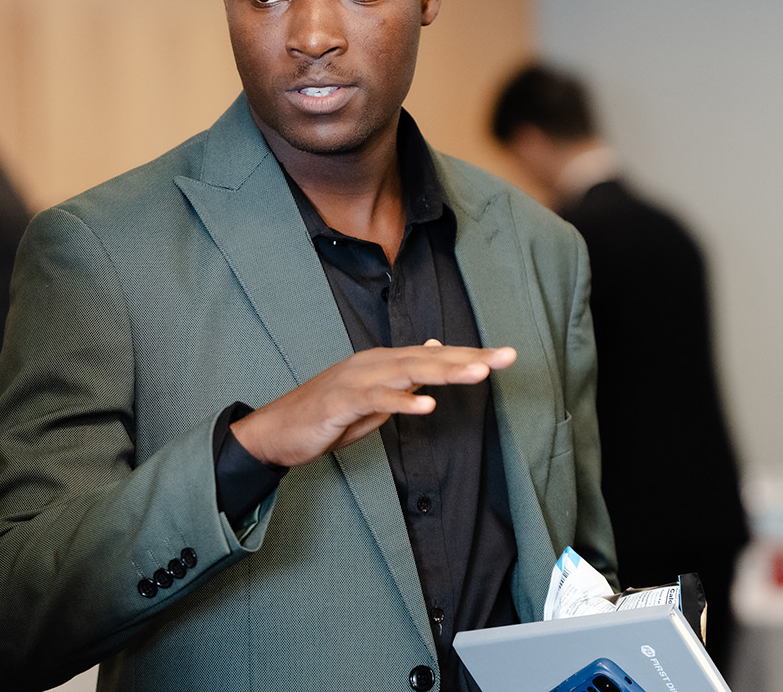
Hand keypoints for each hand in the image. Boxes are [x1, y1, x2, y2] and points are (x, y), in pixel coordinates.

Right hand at [229, 340, 515, 467]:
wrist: (277, 431)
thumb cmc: (326, 416)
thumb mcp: (372, 395)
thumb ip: (404, 375)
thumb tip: (435, 350)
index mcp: (382, 362)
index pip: (433, 357)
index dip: (469, 355)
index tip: (505, 356)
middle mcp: (372, 363)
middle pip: (428, 358)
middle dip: (469, 358)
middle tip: (506, 357)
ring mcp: (355, 380)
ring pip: (407, 372)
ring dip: (445, 372)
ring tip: (479, 374)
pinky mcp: (341, 401)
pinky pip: (376, 399)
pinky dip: (403, 400)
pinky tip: (428, 404)